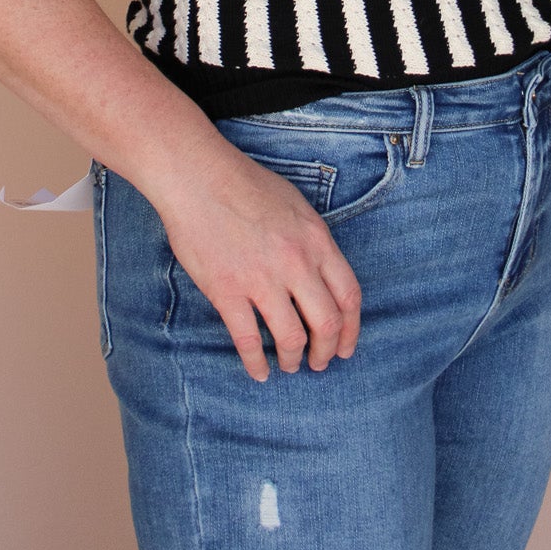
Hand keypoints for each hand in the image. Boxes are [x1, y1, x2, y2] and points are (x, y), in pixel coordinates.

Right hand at [152, 146, 362, 382]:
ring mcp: (262, 279)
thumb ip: (313, 241)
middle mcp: (296, 263)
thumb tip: (321, 272)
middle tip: (320, 364)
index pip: (348, 296)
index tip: (345, 346)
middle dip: (326, 352)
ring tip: (290, 365)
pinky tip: (258, 372)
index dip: (351, 329)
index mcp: (316, 240)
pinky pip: (248, 340)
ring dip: (293, 359)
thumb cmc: (245, 184)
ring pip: (291, 338)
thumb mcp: (296, 205)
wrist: (199, 177)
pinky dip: (256, 363)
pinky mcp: (228, 291)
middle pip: (326, 323)